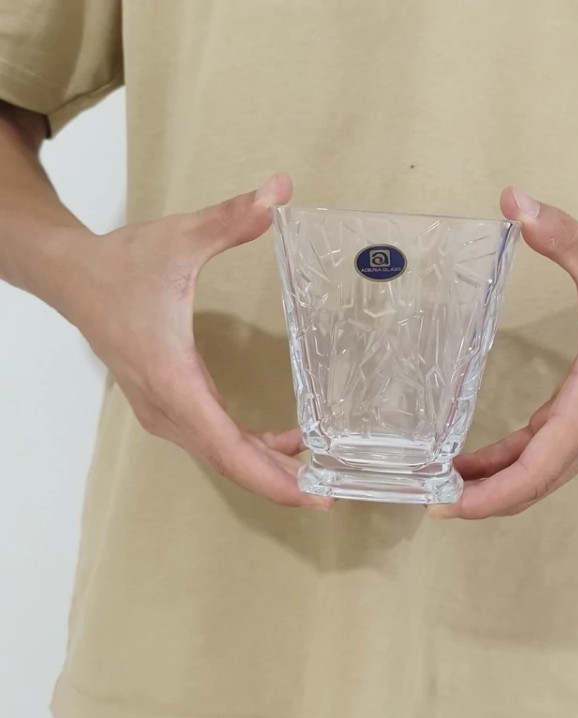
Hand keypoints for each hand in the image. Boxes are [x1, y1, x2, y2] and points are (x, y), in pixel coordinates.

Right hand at [55, 173, 332, 509]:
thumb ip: (232, 219)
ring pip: (221, 455)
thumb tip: (280, 190)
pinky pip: (213, 439)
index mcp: (173, 378)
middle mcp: (168, 407)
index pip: (225, 445)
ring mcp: (165, 411)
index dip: (271, 476)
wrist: (73, 277)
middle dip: (279, 482)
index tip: (312, 495)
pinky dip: (249, 449)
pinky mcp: (168, 404)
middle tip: (331, 495)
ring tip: (318, 475)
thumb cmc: (123, 264)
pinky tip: (285, 443)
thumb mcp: (181, 239)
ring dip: (267, 469)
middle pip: (228, 461)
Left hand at [430, 187, 577, 519]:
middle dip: (481, 500)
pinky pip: (541, 458)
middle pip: (531, 485)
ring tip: (441, 488)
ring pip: (536, 478)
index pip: (537, 468)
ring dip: (491, 488)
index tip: (450, 505)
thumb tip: (514, 202)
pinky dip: (507, 468)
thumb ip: (559, 235)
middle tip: (429, 501)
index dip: (491, 493)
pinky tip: (475, 466)